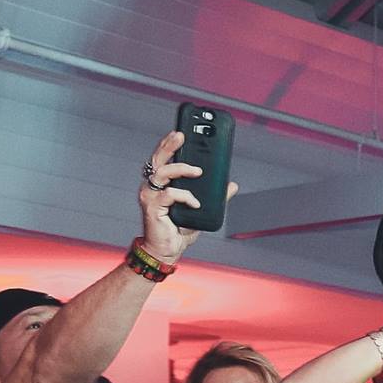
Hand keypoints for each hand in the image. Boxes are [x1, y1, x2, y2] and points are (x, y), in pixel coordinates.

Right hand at [136, 130, 235, 265]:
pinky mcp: (151, 207)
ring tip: (198, 171)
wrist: (167, 249)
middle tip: (181, 135)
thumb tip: (232, 185)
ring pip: (162, 172)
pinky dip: (185, 196)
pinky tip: (196, 203)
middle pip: (157, 159)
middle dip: (169, 145)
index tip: (180, 132)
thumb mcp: (201, 210)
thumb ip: (215, 197)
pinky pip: (169, 194)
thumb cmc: (179, 229)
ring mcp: (149, 195)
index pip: (163, 158)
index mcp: (161, 183)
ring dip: (181, 168)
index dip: (169, 144)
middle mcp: (152, 185)